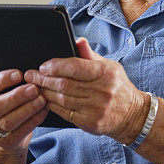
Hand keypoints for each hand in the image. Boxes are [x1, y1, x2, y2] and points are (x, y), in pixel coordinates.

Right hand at [0, 62, 49, 152]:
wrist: (1, 138)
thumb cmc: (0, 109)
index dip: (2, 80)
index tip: (19, 74)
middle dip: (17, 96)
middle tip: (34, 87)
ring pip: (10, 120)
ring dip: (27, 109)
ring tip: (41, 99)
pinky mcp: (7, 142)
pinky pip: (22, 130)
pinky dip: (34, 120)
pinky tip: (43, 110)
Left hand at [24, 37, 148, 143]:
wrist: (133, 115)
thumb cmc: (117, 87)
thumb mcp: (110, 66)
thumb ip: (90, 55)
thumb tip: (77, 40)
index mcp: (106, 73)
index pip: (75, 66)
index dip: (56, 65)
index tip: (43, 65)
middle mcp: (102, 91)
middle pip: (65, 84)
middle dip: (43, 79)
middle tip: (30, 75)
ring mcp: (96, 109)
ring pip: (62, 99)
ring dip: (44, 92)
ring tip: (34, 86)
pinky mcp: (91, 123)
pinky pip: (65, 113)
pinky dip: (52, 106)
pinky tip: (44, 99)